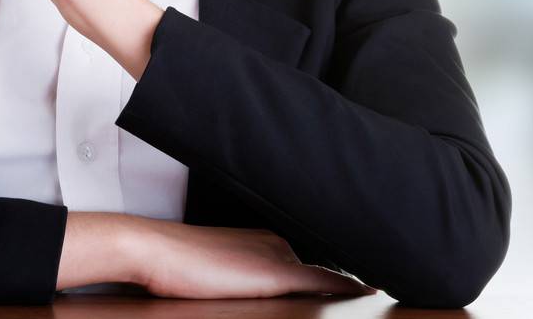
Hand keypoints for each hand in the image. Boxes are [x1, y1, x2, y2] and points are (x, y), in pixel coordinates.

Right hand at [128, 219, 375, 299]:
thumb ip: (240, 272)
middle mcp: (276, 243)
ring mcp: (278, 256)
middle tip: (376, 284)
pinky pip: (323, 282)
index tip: (356, 280)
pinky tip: (367, 292)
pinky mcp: (276, 274)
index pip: (306, 260)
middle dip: (346, 276)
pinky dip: (347, 287)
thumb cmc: (175, 262)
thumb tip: (248, 283)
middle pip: (319, 266)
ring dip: (348, 283)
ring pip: (325, 273)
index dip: (333, 272)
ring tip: (375, 288)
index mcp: (264, 240)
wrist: (156, 249)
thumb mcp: (213, 265)